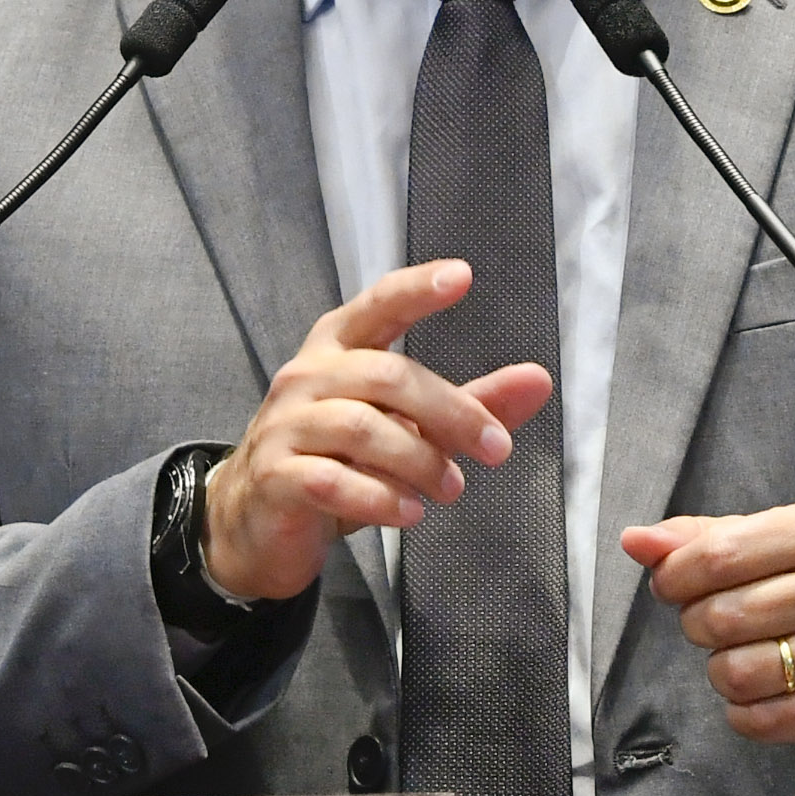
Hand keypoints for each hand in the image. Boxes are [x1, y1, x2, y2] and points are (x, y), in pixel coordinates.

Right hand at [202, 261, 553, 601]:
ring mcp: (285, 425)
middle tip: (495, 449)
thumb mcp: (407, 428)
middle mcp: (307, 376)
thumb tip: (538, 379)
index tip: (461, 276)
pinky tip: (409, 513)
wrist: (256, 520)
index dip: (417, 290)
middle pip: (387, 376)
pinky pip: (330, 480)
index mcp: (339, 348)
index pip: (378, 306)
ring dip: (419, 460)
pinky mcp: (274, 475)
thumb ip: (469, 402)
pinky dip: (378, 498)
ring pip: (362, 428)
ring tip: (451, 489)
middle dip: (450, 411)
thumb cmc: (339, 459)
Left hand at [621, 505, 794, 758]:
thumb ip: (699, 538)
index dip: (674, 576)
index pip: (718, 555)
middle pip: (722, 617)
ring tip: (742, 656)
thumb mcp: (770, 543)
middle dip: (698, 625)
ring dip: (721, 672)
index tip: (671, 585)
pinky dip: (743, 712)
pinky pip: (759, 720)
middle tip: (715, 624)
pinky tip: (761, 692)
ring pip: (736, 673)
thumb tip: (635, 541)